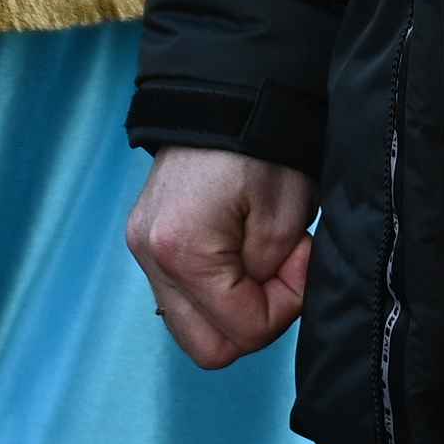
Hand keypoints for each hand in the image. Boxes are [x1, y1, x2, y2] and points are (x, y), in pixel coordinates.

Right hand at [128, 148, 315, 366]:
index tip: (300, 258)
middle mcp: (151, 259)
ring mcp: (143, 252)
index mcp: (182, 252)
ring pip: (194, 327)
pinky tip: (238, 255)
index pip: (243, 331)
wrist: (223, 95)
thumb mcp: (285, 216)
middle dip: (255, 320)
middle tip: (281, 272)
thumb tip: (266, 302)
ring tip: (260, 259)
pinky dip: (216, 291)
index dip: (285, 306)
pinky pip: (183, 297)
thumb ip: (276, 277)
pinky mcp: (147, 242)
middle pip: (209, 348)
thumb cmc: (261, 146)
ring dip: (234, 308)